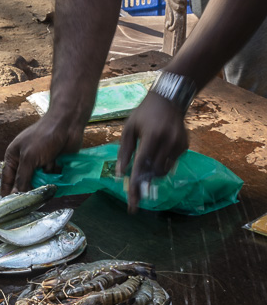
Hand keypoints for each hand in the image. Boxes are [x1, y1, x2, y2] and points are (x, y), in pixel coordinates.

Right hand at [1, 113, 84, 193]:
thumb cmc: (44, 137)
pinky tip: (57, 170)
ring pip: (38, 183)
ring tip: (47, 174)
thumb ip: (22, 178)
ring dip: (43, 182)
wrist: (67, 124)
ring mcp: (39, 164)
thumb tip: (16, 196)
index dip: (8, 192)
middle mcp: (25, 162)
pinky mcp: (52, 165)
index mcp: (13, 157)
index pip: (7, 179)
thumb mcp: (29, 158)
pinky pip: (51, 179)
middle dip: (29, 189)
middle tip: (31, 199)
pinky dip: (54, 178)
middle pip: (23, 183)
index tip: (9, 206)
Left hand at [117, 92, 188, 211]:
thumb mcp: (129, 129)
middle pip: (153, 173)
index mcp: (152, 136)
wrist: (169, 100)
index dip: (136, 186)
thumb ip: (124, 152)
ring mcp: (179, 144)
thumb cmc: (144, 114)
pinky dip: (162, 163)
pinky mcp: (185, 146)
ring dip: (152, 173)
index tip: (133, 204)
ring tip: (145, 162)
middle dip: (143, 184)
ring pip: (163, 171)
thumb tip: (120, 174)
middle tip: (135, 193)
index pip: (141, 166)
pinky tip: (158, 150)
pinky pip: (171, 163)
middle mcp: (168, 141)